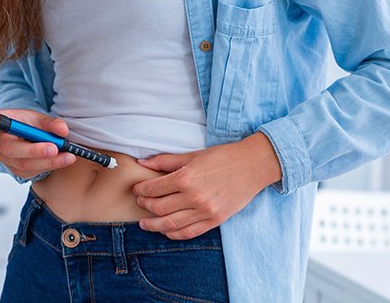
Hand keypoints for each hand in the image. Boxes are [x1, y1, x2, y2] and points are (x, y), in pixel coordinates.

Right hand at [0, 108, 75, 179]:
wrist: (34, 140)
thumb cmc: (33, 126)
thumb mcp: (42, 120)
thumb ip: (52, 124)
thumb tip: (62, 130)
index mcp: (2, 120)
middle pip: (11, 149)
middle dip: (35, 151)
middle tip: (55, 148)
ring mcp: (4, 157)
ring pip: (24, 164)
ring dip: (48, 161)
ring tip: (68, 156)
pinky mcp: (15, 169)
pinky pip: (31, 172)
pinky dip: (49, 166)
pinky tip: (62, 161)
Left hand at [132, 132, 281, 239]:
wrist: (252, 166)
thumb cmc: (223, 157)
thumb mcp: (193, 155)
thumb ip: (166, 161)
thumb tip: (143, 162)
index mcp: (186, 178)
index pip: (154, 188)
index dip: (141, 190)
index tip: (137, 189)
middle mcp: (194, 197)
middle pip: (159, 208)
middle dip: (145, 205)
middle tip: (140, 202)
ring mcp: (205, 212)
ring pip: (170, 224)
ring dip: (153, 225)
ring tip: (144, 223)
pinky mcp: (215, 221)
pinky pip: (189, 233)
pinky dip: (174, 234)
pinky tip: (165, 230)